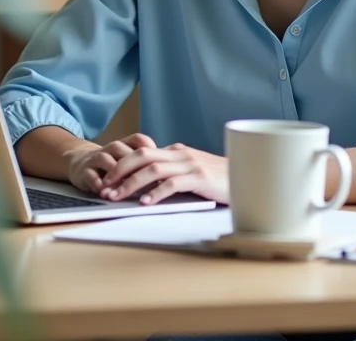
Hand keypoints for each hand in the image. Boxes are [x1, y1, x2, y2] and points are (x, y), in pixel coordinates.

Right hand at [64, 133, 157, 194]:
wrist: (80, 163)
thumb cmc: (112, 165)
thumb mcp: (129, 161)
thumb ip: (147, 165)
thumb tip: (171, 176)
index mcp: (126, 144)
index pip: (140, 141)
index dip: (152, 152)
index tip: (163, 168)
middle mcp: (112, 148)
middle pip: (125, 152)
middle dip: (137, 168)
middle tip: (151, 183)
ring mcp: (97, 158)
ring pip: (107, 161)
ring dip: (118, 175)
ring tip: (127, 189)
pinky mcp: (84, 170)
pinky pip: (91, 175)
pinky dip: (98, 183)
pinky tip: (106, 193)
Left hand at [99, 143, 228, 205]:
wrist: (251, 178)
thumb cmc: (221, 180)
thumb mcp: (193, 173)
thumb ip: (173, 175)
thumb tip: (148, 187)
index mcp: (177, 152)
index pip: (141, 152)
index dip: (121, 165)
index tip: (106, 181)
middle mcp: (181, 154)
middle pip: (141, 156)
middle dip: (119, 171)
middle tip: (104, 188)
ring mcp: (190, 165)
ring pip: (152, 169)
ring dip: (130, 183)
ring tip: (117, 197)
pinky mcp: (200, 178)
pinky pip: (172, 183)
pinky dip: (155, 193)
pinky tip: (145, 203)